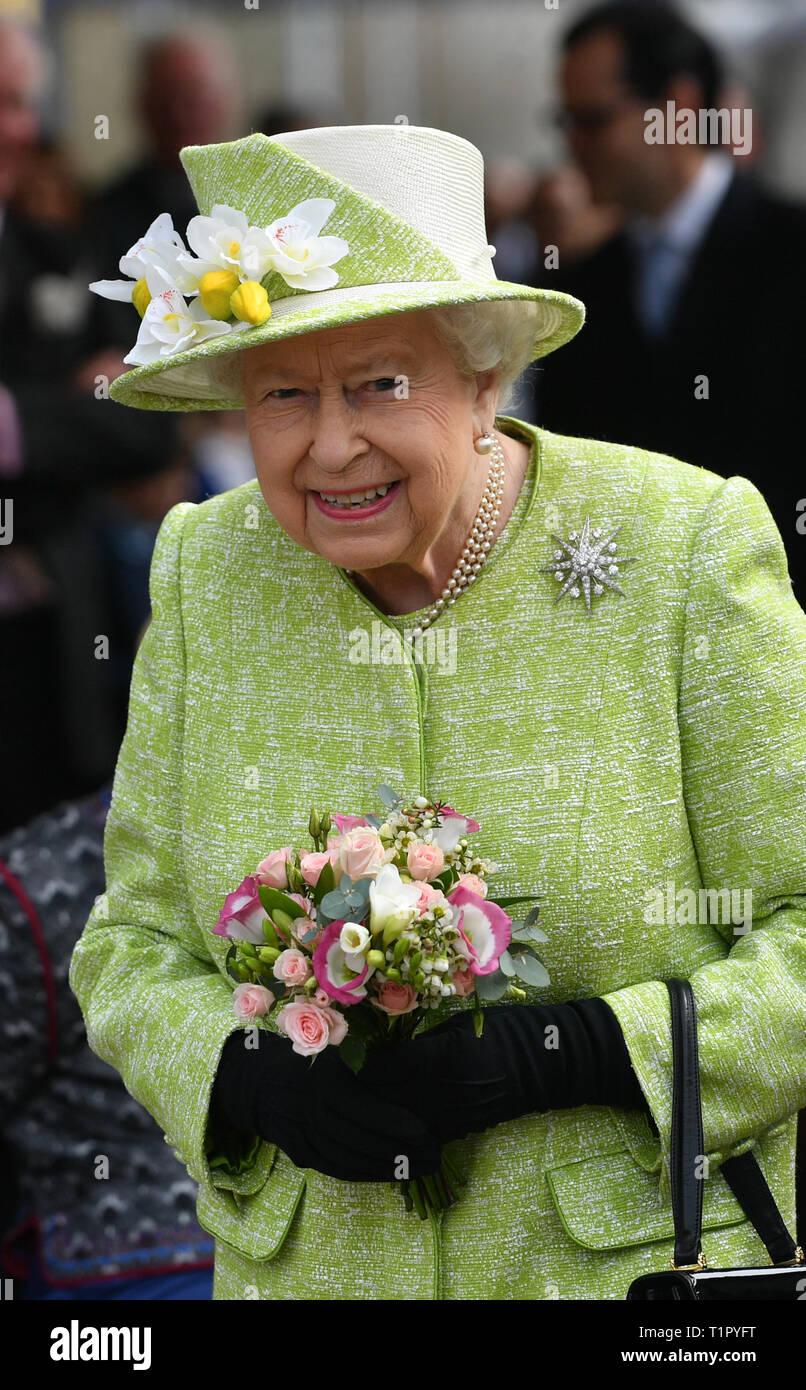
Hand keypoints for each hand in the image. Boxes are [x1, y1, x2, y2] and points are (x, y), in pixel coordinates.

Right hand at [209, 1028, 441, 1182]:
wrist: (258, 1083)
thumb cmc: (307, 1059)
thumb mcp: (333, 1046)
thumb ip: (365, 1058)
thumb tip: (410, 1065)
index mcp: (325, 1083)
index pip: (367, 1111)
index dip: (398, 1124)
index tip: (425, 1132)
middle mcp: (313, 1111)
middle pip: (363, 1140)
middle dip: (400, 1152)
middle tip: (432, 1156)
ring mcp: (303, 1135)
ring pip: (350, 1159)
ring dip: (386, 1169)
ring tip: (417, 1169)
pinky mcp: (300, 1152)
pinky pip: (336, 1168)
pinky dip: (363, 1174)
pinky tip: (386, 1174)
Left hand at [358, 998, 649, 1143]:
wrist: (548, 1065)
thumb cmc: (506, 1029)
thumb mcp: (460, 1022)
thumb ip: (420, 1036)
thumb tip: (379, 1041)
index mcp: (441, 1056)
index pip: (381, 1066)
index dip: (352, 1062)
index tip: (333, 1052)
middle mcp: (441, 1092)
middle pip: (379, 1097)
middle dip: (350, 1090)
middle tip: (327, 1077)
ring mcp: (448, 1116)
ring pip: (391, 1122)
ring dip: (365, 1112)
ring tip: (344, 1099)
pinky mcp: (455, 1132)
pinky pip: (412, 1137)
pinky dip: (390, 1129)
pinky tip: (373, 1119)